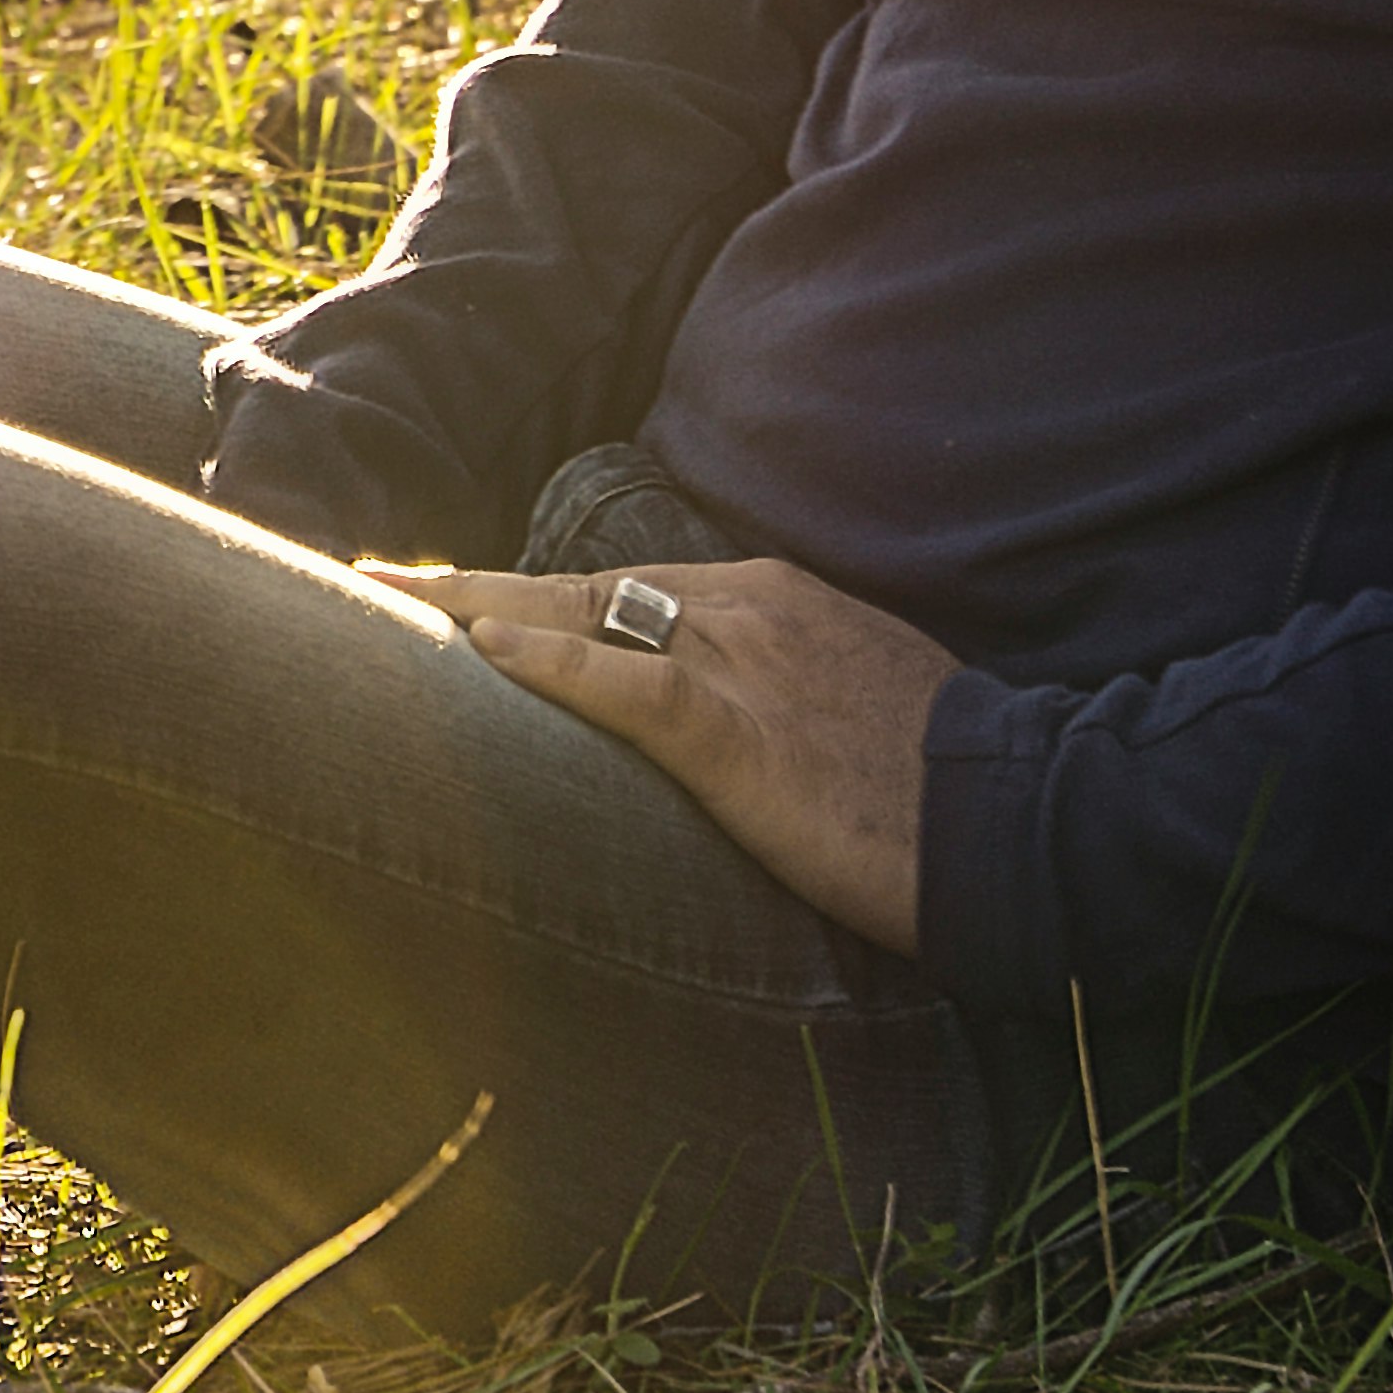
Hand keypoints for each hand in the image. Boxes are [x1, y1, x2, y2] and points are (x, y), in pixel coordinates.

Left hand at [383, 556, 955, 957]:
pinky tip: (479, 650)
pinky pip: (627, 684)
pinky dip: (548, 663)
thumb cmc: (943, 785)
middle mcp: (746, 610)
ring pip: (580, 616)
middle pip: (579, 586)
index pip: (627, 589)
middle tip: (373, 578)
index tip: (459, 598)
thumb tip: (730, 737)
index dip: (534, 595)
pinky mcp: (740, 732)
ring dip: (473, 610)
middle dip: (472, 586)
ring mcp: (743, 663)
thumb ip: (780, 702)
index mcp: (774, 603)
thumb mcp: (851, 714)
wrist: (1019, 814)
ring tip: (379, 602)